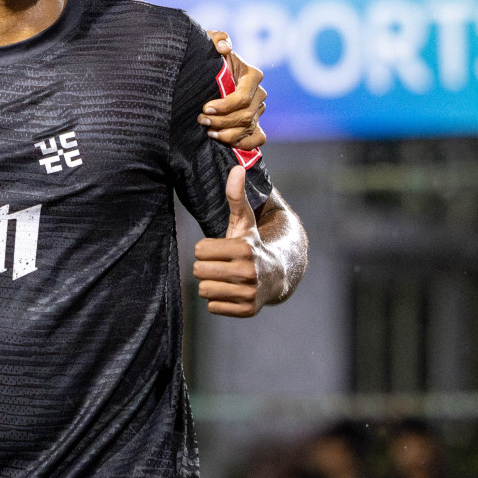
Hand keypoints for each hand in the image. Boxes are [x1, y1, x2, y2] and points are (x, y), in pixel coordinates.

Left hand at [192, 166, 283, 317]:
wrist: (278, 274)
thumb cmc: (252, 243)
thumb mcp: (244, 220)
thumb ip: (235, 196)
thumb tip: (235, 168)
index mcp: (244, 249)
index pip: (199, 250)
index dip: (207, 248)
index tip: (221, 248)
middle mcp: (248, 272)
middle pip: (199, 271)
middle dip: (207, 266)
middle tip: (222, 263)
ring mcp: (249, 293)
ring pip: (204, 290)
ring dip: (212, 283)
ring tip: (227, 277)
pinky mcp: (247, 310)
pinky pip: (213, 307)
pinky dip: (219, 301)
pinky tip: (232, 291)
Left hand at [200, 31, 265, 149]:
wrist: (204, 75)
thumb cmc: (206, 58)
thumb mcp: (207, 43)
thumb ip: (216, 39)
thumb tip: (224, 48)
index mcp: (251, 75)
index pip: (242, 97)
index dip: (225, 105)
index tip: (206, 108)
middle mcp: (258, 93)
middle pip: (245, 115)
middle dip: (221, 121)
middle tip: (202, 120)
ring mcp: (258, 110)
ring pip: (248, 128)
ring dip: (227, 134)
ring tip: (208, 131)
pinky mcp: (254, 124)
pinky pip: (257, 139)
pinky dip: (245, 143)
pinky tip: (227, 143)